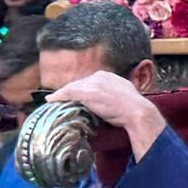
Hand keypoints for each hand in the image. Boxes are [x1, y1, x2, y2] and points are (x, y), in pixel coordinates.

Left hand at [48, 72, 165, 160]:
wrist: (136, 112)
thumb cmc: (133, 108)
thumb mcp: (124, 95)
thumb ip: (113, 94)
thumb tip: (109, 102)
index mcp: (108, 76)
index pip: (88, 82)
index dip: (80, 91)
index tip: (75, 99)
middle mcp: (99, 76)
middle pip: (78, 84)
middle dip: (70, 93)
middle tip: (61, 102)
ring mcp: (92, 84)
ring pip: (71, 88)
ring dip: (62, 96)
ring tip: (54, 102)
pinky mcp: (87, 92)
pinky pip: (67, 93)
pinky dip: (57, 97)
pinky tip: (50, 101)